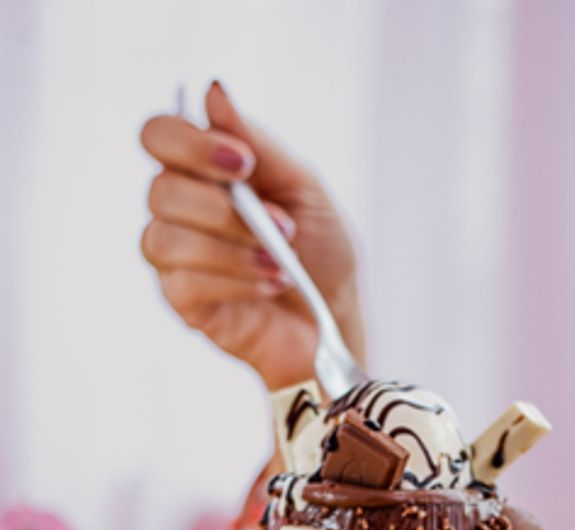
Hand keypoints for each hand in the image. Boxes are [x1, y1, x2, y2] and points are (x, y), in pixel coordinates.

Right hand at [140, 81, 364, 389]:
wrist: (334, 313)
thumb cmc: (319, 248)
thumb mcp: (302, 186)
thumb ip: (258, 143)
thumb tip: (213, 90)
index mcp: (202, 170)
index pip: (159, 136)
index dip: (191, 144)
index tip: (244, 164)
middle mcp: (178, 209)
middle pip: (160, 190)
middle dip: (224, 209)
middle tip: (282, 225)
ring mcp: (175, 258)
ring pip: (167, 239)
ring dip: (232, 249)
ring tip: (281, 262)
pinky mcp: (183, 302)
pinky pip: (185, 283)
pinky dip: (236, 280)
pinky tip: (270, 283)